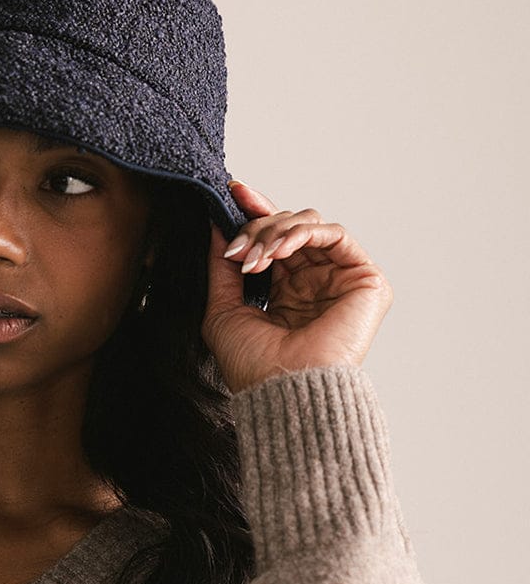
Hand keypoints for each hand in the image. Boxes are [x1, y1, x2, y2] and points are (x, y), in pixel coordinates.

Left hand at [202, 181, 393, 394]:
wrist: (281, 391)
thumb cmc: (254, 366)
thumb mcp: (223, 308)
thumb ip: (222, 266)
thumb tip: (218, 225)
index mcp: (286, 291)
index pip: (273, 239)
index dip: (254, 212)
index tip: (232, 192)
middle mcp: (315, 282)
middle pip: (288, 226)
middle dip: (257, 227)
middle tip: (238, 249)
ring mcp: (340, 280)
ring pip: (309, 224)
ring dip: (275, 231)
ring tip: (255, 258)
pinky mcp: (365, 281)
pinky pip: (335, 234)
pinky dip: (302, 233)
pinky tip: (278, 252)